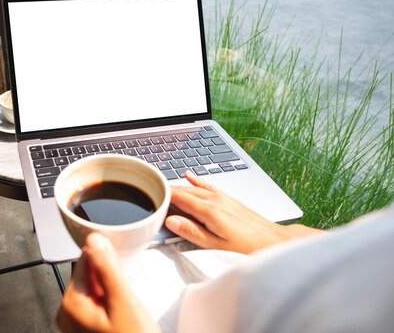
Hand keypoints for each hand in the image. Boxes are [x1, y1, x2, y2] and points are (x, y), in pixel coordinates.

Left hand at [56, 233, 159, 332]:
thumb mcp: (124, 302)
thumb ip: (107, 268)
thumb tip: (94, 239)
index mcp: (70, 302)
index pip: (86, 259)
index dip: (107, 260)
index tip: (120, 268)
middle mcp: (66, 313)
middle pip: (90, 274)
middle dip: (109, 278)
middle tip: (124, 298)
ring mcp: (74, 322)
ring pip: (95, 288)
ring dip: (111, 291)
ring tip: (124, 310)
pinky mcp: (84, 328)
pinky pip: (97, 303)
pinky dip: (109, 303)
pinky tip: (120, 317)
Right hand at [165, 172, 322, 253]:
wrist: (272, 240)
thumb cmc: (246, 246)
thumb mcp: (215, 245)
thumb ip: (192, 232)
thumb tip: (172, 221)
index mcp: (208, 210)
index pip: (178, 197)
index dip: (162, 194)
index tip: (149, 193)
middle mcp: (214, 199)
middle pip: (183, 190)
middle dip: (166, 190)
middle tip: (150, 191)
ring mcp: (222, 197)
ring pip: (194, 187)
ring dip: (177, 186)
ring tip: (162, 186)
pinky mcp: (227, 198)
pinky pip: (207, 185)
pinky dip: (196, 180)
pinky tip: (188, 175)